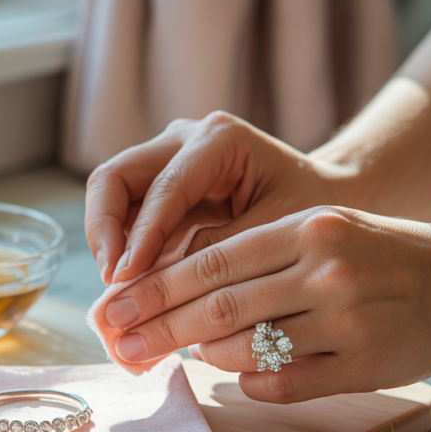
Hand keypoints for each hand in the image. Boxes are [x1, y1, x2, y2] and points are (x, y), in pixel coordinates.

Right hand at [85, 111, 349, 284]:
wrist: (326, 198)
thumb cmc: (310, 209)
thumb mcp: (273, 233)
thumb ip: (217, 252)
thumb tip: (155, 283)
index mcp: (218, 140)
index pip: (161, 188)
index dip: (139, 237)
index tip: (125, 280)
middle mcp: (182, 141)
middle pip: (113, 178)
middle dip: (103, 233)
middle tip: (111, 283)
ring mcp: (164, 162)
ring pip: (108, 196)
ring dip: (106, 245)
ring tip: (114, 292)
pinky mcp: (157, 189)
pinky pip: (123, 217)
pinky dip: (120, 252)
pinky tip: (127, 289)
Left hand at [102, 206, 430, 402]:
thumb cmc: (375, 254)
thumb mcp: (320, 231)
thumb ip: (256, 258)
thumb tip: (178, 294)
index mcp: (307, 229)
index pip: (212, 261)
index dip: (156, 288)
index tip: (114, 308)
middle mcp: (324, 271)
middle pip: (218, 306)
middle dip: (158, 329)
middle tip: (118, 347)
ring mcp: (347, 321)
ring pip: (247, 349)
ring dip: (206, 357)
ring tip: (185, 355)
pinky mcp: (365, 366)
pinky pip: (284, 384)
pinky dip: (251, 383)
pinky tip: (238, 376)